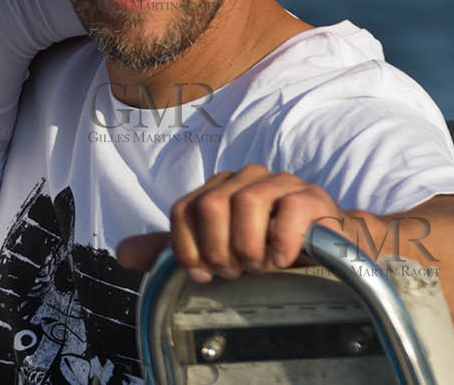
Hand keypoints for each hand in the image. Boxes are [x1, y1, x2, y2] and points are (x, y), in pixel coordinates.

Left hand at [116, 163, 365, 282]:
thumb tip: (122, 254)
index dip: (188, 248)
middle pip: (211, 205)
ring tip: (259, 267)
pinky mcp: (313, 196)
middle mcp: (244, 178)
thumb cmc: (268, 251)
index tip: (204, 275)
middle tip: (235, 272)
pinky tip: (281, 261)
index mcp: (217, 188)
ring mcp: (280, 183)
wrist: (330, 250)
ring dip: (248, 246)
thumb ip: (173, 250)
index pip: (183, 209)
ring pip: (246, 202)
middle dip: (218, 249)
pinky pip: (292, 209)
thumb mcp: (218, 252)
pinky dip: (282, 241)